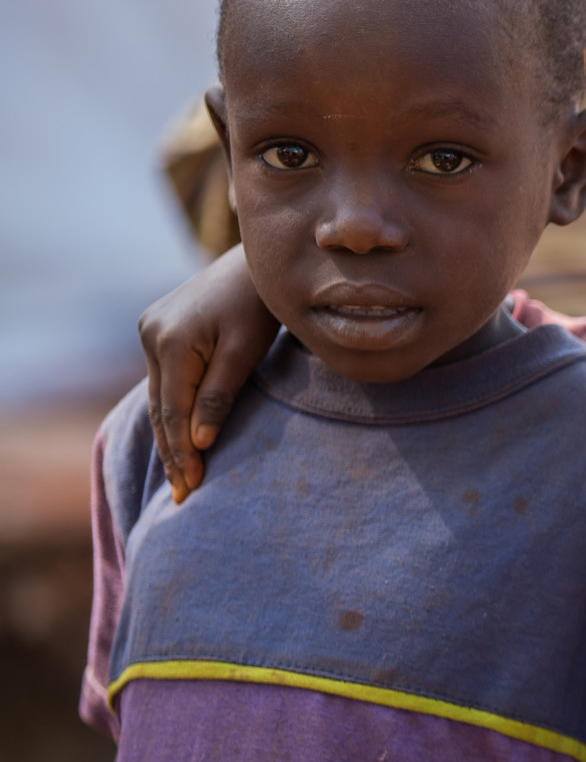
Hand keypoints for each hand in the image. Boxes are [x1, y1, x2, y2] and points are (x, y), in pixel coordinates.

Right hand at [138, 245, 278, 501]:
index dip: (182, 452)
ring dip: (169, 437)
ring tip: (180, 478)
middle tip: (182, 496)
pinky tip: (178, 440)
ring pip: (159, 398)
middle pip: (160, 408)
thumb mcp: (246, 351)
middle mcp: (150, 336)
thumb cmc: (259, 306)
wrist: (253, 265)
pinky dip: (171, 412)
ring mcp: (149, 332)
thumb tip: (198, 441)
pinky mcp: (157, 332)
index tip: (192, 487)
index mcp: (170, 342)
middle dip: (172, 453)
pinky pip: (164, 382)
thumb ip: (219, 394)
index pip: (174, 411)